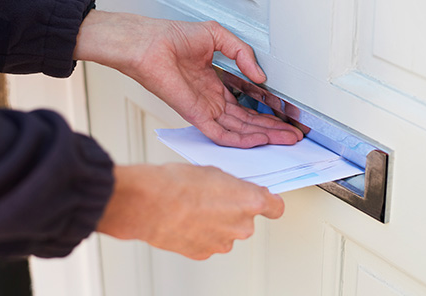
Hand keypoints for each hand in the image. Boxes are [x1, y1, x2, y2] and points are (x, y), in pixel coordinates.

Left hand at [74, 10, 302, 147]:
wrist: (148, 43)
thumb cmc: (171, 37)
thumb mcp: (217, 36)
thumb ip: (242, 53)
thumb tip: (259, 75)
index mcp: (214, 84)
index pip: (246, 106)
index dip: (267, 114)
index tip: (286, 118)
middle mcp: (211, 100)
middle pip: (247, 122)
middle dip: (272, 129)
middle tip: (293, 136)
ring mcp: (204, 110)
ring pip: (239, 131)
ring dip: (263, 136)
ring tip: (285, 140)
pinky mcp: (195, 115)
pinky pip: (220, 134)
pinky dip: (241, 140)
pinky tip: (259, 141)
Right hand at [96, 164, 284, 259]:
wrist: (149, 203)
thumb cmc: (177, 183)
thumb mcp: (213, 172)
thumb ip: (233, 185)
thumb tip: (233, 190)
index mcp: (249, 201)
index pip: (275, 208)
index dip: (269, 203)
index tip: (266, 201)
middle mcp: (241, 226)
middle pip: (247, 220)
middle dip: (234, 210)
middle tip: (213, 198)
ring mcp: (223, 242)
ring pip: (226, 232)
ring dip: (216, 223)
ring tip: (194, 208)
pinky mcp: (204, 253)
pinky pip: (209, 242)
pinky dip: (201, 234)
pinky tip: (186, 220)